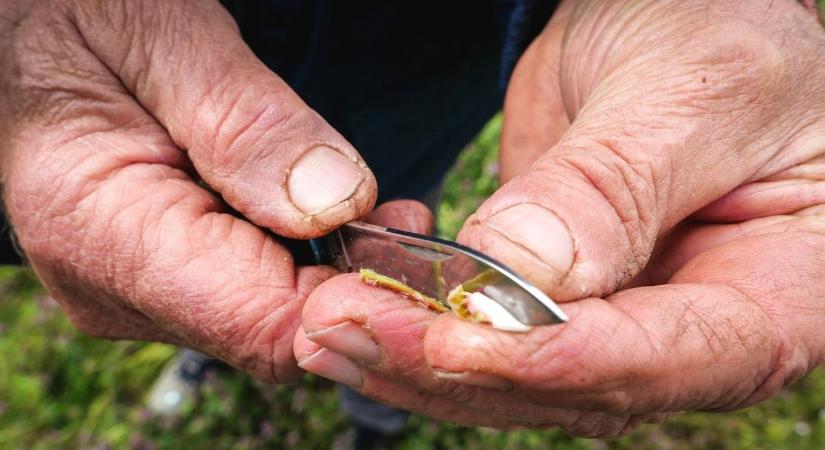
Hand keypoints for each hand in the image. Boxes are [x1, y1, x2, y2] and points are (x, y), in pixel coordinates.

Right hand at [0, 0, 376, 382]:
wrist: (25, 31)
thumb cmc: (75, 13)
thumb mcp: (160, 36)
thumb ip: (244, 123)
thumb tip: (333, 205)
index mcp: (102, 233)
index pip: (260, 324)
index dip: (351, 297)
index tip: (408, 237)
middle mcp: (117, 286)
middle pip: (273, 330)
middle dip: (351, 278)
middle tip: (405, 212)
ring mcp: (139, 288)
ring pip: (269, 317)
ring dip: (334, 267)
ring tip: (376, 207)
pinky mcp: (162, 275)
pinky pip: (251, 293)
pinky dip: (304, 260)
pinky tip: (331, 215)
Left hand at [296, 0, 824, 434]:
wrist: (676, 23)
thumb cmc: (722, 36)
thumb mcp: (693, 88)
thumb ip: (618, 184)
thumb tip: (528, 273)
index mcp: (779, 290)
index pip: (679, 355)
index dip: (563, 358)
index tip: (457, 342)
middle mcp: (698, 328)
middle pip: (579, 386)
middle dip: (456, 367)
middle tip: (347, 327)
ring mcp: (622, 322)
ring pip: (518, 376)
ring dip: (415, 358)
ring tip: (324, 327)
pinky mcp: (556, 302)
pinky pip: (487, 334)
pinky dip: (419, 327)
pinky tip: (354, 309)